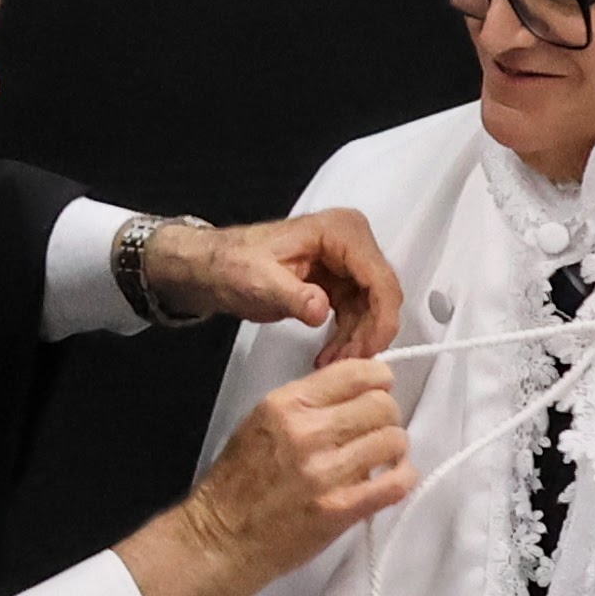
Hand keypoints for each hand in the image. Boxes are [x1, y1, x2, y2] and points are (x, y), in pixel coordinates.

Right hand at [125, 358, 414, 595]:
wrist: (220, 539)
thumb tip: (356, 395)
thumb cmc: (236, 486)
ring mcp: (325, 472)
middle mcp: (306, 432)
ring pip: (394, 440)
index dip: (378, 380)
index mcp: (285, 405)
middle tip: (377, 431)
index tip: (379, 390)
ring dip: (394, 449)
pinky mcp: (341, 509)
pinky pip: (397, 482)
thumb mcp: (260, 423)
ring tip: (381, 459)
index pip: (356, 373)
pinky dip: (402, 478)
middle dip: (387, 417)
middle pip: (382, 405)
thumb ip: (307, 404)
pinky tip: (390, 480)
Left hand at [139, 206, 404, 359]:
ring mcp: (347, 262)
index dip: (381, 317)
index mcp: (340, 231)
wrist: (213, 267)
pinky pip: (357, 313)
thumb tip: (321, 309)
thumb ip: (293, 295)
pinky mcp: (339, 281)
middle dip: (369, 333)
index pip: (379, 277)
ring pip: (372, 308)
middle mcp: (351, 242)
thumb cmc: (232, 264)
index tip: (369, 350)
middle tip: (349, 364)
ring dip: (358, 339)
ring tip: (333, 364)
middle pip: (382, 294)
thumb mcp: (260, 281)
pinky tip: (331, 355)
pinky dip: (348, 336)